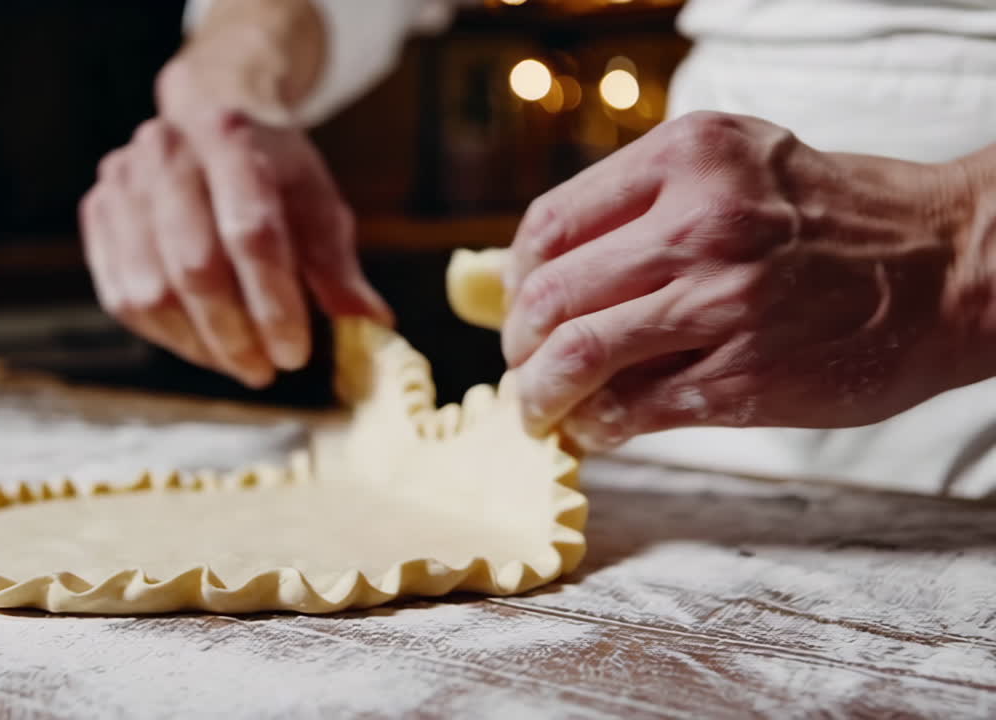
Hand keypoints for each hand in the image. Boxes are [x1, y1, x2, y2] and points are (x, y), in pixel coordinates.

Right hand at [80, 0, 390, 387]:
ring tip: (239, 362)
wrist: (206, 113)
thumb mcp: (316, 202)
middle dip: (236, 334)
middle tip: (267, 370)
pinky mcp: (98, 212)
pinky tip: (202, 344)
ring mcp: (122, 181)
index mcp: (231, 137)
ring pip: (153, 292)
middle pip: (196, 267)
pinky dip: (166, 335)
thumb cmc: (271, 170)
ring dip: (200, 345)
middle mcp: (167, 151)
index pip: (251, 233)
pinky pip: (123, 297)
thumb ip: (337, 266)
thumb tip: (369, 326)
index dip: (274, 304)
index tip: (295, 353)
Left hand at [503, 111, 985, 449]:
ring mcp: (724, 303)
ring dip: (541, 396)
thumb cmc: (832, 218)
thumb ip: (641, 207)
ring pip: (577, 357)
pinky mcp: (746, 376)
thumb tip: (536, 274)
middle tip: (523, 369)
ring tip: (541, 411)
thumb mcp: (736, 166)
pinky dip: (595, 426)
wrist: (950, 266)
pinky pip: (632, 409)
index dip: (514, 281)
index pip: (548, 227)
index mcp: (688, 158)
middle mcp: (701, 223)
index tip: (518, 308)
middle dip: (519, 346)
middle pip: (549, 297)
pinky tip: (596, 428)